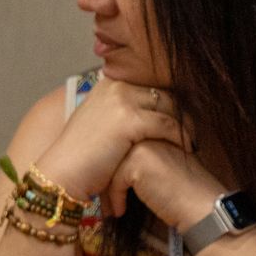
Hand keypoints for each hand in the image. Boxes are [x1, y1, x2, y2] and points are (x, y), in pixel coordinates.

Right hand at [31, 76, 186, 201]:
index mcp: (109, 82)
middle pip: (164, 91)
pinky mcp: (129, 120)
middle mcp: (116, 85)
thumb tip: (147, 106)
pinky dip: (181, 136)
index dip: (170, 99)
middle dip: (181, 110)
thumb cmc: (80, 155)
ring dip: (186, 124)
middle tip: (194, 127)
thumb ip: (120, 108)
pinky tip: (188, 147)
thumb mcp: (99, 121)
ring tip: (193, 139)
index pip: (151, 83)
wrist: (61, 174)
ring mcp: (121, 100)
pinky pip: (168, 124)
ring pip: (170, 106)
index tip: (185, 113)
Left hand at [104, 138, 227, 230]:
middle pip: (115, 153)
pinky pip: (115, 179)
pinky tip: (121, 211)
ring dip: (108, 189)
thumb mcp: (162, 168)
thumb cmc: (184, 192)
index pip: (125, 145)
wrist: (200, 204)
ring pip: (112, 165)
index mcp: (158, 130)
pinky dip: (116, 197)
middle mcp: (150, 131)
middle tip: (104, 200)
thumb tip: (113, 169)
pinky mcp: (139, 160)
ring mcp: (144, 143)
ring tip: (110, 207)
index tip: (111, 190)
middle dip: (107, 178)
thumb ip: (144, 158)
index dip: (116, 167)